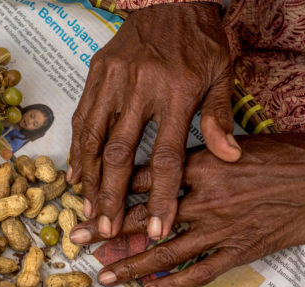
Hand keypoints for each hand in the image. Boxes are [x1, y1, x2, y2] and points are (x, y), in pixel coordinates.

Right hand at [67, 2, 239, 241]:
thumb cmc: (201, 39)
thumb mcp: (222, 73)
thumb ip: (220, 116)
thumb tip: (229, 157)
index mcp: (178, 91)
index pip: (167, 156)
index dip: (161, 196)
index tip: (157, 227)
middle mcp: (141, 87)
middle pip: (121, 153)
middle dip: (112, 196)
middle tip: (107, 229)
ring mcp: (114, 78)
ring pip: (95, 137)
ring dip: (90, 179)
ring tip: (88, 210)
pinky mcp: (97, 71)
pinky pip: (83, 116)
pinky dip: (78, 148)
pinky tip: (75, 175)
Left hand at [71, 134, 304, 286]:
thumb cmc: (282, 156)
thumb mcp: (232, 144)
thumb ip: (196, 159)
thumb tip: (160, 174)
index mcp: (199, 163)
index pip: (142, 178)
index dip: (109, 192)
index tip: (84, 203)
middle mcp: (203, 197)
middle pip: (142, 216)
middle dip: (106, 231)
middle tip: (77, 242)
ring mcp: (221, 227)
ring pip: (165, 252)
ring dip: (130, 265)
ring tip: (103, 276)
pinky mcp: (240, 251)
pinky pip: (199, 272)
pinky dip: (174, 284)